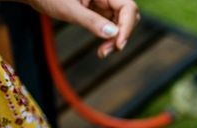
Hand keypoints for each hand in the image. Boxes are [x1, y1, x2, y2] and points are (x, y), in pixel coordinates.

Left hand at [23, 0, 139, 56]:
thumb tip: (113, 34)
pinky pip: (112, 27)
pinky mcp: (99, 13)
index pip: (128, 7)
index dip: (127, 26)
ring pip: (121, 24)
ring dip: (116, 40)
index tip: (119, 44)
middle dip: (123, 34)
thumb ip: (90, 20)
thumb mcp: (68, 9)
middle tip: (111, 49)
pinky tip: (102, 49)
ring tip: (103, 52)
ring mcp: (103, 5)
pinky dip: (109, 39)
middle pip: (129, 16)